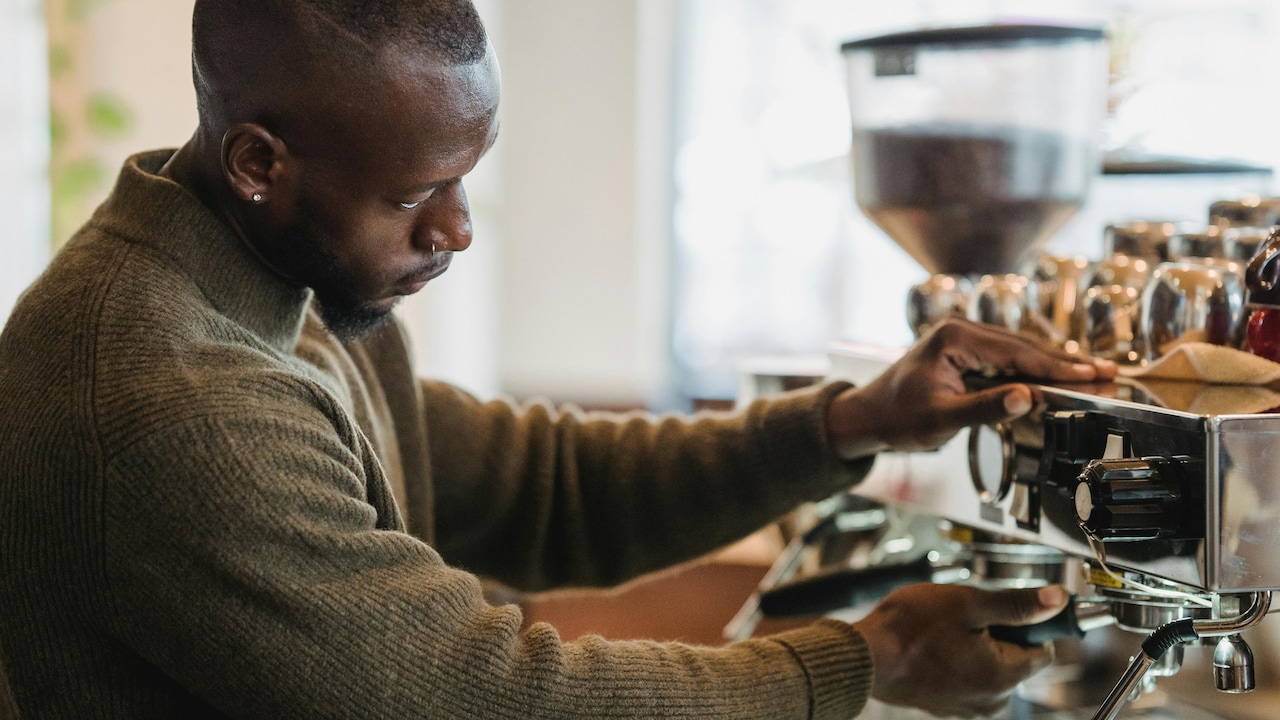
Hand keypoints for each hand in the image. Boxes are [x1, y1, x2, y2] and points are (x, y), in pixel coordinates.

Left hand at [826, 318, 1115, 457]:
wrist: (867, 417)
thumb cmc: (896, 418)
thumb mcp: (941, 418)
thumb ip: (984, 408)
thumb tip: (1027, 397)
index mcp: (954, 339)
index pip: (1017, 353)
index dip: (1058, 367)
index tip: (1093, 376)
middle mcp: (960, 330)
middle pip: (1024, 347)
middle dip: (1067, 363)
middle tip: (1109, 376)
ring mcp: (963, 339)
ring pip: (1019, 351)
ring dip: (1055, 366)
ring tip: (1095, 376)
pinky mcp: (965, 352)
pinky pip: (1007, 359)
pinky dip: (1034, 369)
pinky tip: (1059, 377)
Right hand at [853, 583, 1069, 717]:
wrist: (864, 657)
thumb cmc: (909, 629)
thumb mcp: (967, 603)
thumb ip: (1016, 603)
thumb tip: (1057, 600)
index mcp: (1002, 677)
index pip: (1043, 649)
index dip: (1027, 622)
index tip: (1005, 606)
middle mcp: (990, 700)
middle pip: (1015, 659)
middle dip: (997, 634)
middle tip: (964, 616)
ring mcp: (966, 707)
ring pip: (989, 667)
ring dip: (975, 646)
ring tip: (943, 630)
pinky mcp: (946, 706)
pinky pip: (966, 678)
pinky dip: (957, 660)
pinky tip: (933, 645)